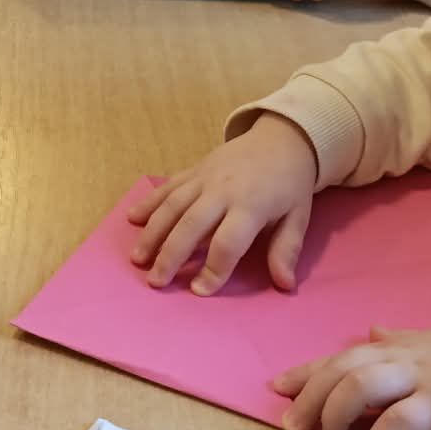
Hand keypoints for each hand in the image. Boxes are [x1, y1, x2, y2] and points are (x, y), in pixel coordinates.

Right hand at [125, 113, 317, 293]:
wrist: (281, 138)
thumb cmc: (290, 185)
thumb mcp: (298, 217)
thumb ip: (286, 250)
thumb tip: (285, 284)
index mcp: (250, 206)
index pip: (228, 242)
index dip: (214, 269)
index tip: (199, 291)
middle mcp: (222, 191)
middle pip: (190, 225)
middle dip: (171, 255)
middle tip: (155, 282)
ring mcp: (204, 178)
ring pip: (172, 206)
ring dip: (153, 232)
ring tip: (138, 259)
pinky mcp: (194, 169)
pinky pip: (168, 187)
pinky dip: (149, 202)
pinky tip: (133, 218)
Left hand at [271, 324, 430, 429]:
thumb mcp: (430, 341)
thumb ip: (397, 340)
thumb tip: (370, 330)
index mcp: (396, 347)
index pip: (340, 355)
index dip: (305, 371)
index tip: (276, 387)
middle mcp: (401, 359)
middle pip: (342, 369)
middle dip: (310, 396)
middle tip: (291, 425)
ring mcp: (420, 381)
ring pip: (361, 386)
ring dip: (335, 415)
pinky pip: (398, 422)